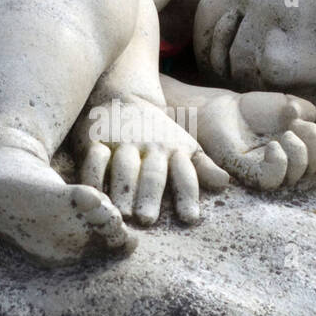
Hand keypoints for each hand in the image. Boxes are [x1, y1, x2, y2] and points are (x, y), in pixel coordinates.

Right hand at [74, 96, 229, 225]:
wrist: (122, 96)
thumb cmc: (157, 132)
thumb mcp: (184, 145)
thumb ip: (202, 167)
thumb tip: (224, 184)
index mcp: (174, 151)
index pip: (184, 176)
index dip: (188, 196)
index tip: (190, 218)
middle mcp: (149, 148)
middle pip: (153, 174)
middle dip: (151, 195)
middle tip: (148, 219)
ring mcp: (122, 143)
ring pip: (124, 167)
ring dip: (122, 189)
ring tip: (121, 214)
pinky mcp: (96, 141)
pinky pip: (94, 160)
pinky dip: (92, 176)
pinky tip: (91, 195)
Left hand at [193, 91, 315, 188]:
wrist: (226, 110)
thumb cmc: (259, 111)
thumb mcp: (291, 104)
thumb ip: (308, 111)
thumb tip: (309, 120)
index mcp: (307, 152)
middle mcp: (293, 168)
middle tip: (295, 124)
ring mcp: (272, 173)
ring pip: (299, 175)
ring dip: (299, 150)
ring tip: (285, 133)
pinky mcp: (251, 174)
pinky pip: (273, 179)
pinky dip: (280, 162)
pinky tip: (273, 146)